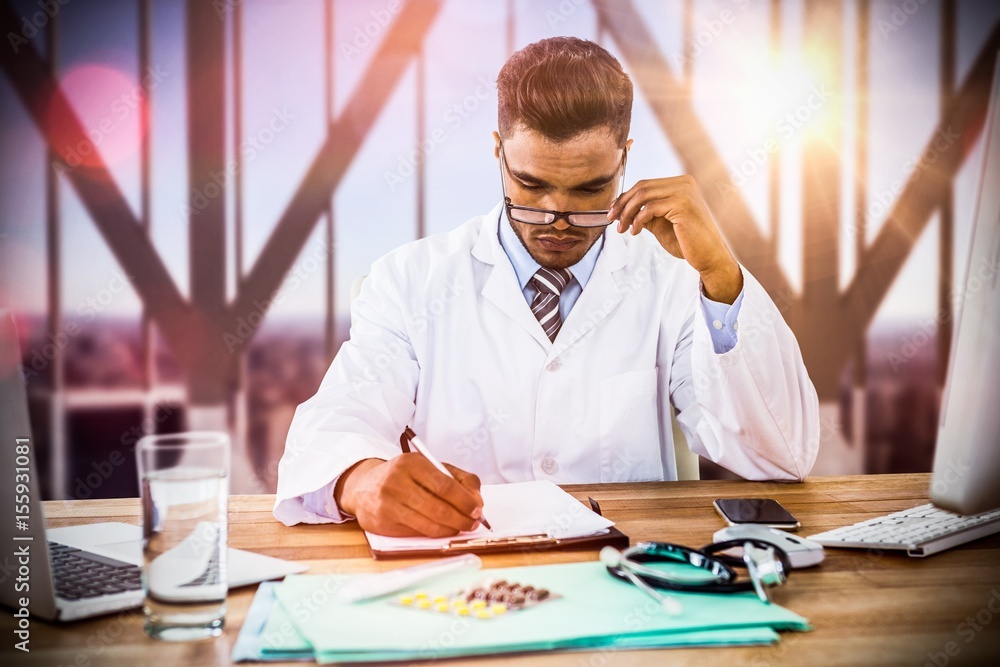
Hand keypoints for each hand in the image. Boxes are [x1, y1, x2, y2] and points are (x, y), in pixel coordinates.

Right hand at [334, 456, 483, 536]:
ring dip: (450, 529)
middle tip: (473, 523)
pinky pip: (416, 533)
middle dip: (461, 518)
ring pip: (428, 524)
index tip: (477, 509)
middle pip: (438, 507)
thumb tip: (476, 501)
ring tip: (461, 528)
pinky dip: (434, 534)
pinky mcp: (383, 522)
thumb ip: (458, 479)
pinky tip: (442, 530)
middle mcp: (396, 482)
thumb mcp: (429, 468)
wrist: (364, 486)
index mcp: (411, 463)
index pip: (444, 485)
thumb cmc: (404, 477)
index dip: (464, 500)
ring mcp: (388, 503)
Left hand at [608, 175, 742, 302]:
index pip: (645, 185)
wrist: (709, 257)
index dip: (626, 197)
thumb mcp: (661, 224)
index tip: (613, 211)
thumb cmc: (687, 242)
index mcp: (681, 184)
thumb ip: (646, 213)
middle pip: (642, 187)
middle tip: (612, 219)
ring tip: (621, 228)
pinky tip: (635, 231)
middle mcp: (684, 183)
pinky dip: (638, 220)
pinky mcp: (682, 204)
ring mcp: (684, 192)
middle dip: (623, 203)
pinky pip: (650, 208)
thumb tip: (623, 209)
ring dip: (627, 212)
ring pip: (643, 196)